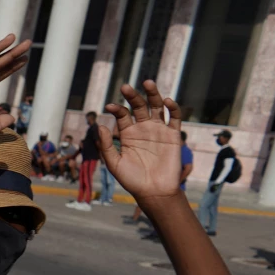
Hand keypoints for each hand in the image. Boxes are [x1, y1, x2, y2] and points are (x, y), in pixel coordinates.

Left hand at [100, 81, 183, 202]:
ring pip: (157, 107)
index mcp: (128, 134)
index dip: (116, 109)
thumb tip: (100, 126)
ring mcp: (159, 131)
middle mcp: (143, 129)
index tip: (109, 106)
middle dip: (133, 96)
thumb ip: (107, 146)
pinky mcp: (173, 135)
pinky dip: (172, 108)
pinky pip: (174, 118)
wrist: (154, 191)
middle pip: (139, 107)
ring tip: (147, 83)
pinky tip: (166, 101)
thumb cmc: (132, 180)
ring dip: (153, 94)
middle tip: (125, 87)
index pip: (122, 115)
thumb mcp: (114, 164)